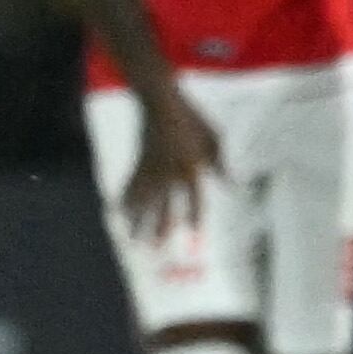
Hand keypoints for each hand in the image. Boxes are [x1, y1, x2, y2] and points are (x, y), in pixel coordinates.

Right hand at [118, 88, 223, 238]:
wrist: (160, 102)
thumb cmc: (193, 119)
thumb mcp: (214, 138)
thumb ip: (221, 164)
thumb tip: (232, 186)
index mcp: (191, 167)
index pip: (195, 200)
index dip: (195, 218)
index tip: (193, 236)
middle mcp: (169, 173)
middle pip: (165, 207)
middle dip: (161, 230)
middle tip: (156, 251)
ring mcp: (151, 169)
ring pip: (144, 203)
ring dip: (139, 222)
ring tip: (134, 241)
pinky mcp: (139, 164)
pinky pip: (131, 188)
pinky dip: (125, 202)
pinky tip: (120, 215)